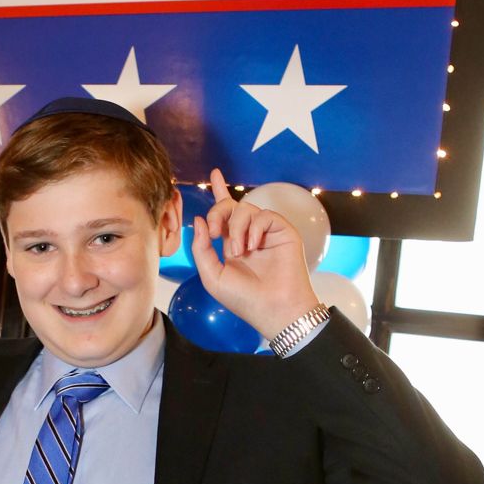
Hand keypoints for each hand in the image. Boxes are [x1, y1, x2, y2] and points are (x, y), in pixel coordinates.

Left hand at [188, 169, 321, 341]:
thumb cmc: (244, 299)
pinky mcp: (283, 231)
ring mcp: (267, 233)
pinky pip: (265, 215)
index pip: (225, 214)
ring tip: (240, 251)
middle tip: (215, 232)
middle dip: (218, 211)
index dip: (219, 192)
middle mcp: (249, 236)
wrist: (273, 309)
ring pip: (246, 209)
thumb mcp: (212, 276)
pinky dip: (254, 228)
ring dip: (237, 227)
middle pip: (232, 206)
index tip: (214, 174)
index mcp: (232, 245)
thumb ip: (201, 248)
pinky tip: (254, 246)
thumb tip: (200, 220)